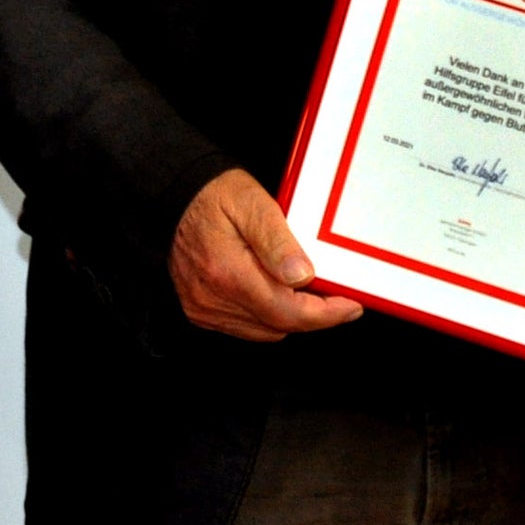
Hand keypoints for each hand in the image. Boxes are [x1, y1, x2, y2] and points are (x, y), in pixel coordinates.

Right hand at [169, 168, 362, 342]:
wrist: (174, 194)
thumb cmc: (213, 195)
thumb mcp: (252, 203)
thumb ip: (278, 242)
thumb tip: (303, 276)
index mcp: (228, 272)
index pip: (289, 312)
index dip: (327, 314)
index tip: (350, 306)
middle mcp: (212, 297)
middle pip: (280, 325)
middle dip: (313, 314)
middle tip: (334, 293)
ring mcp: (203, 307)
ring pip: (264, 330)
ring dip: (287, 314)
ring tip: (297, 286)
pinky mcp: (199, 310)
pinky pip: (244, 326)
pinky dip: (264, 314)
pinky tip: (269, 289)